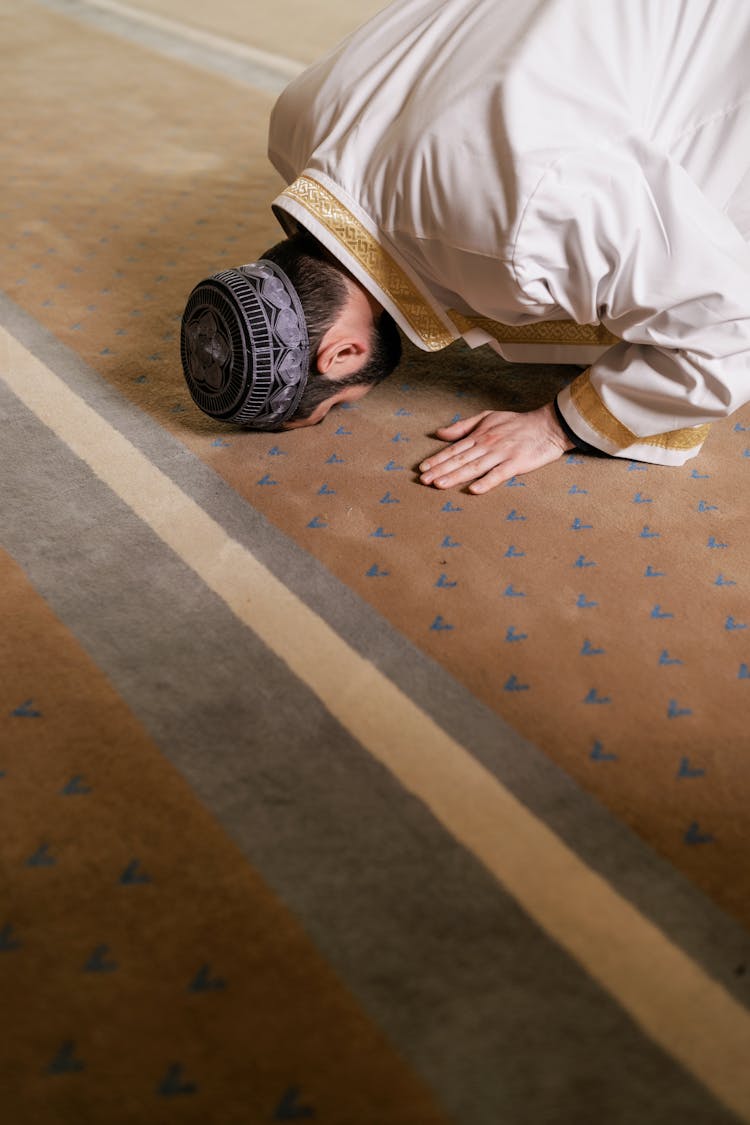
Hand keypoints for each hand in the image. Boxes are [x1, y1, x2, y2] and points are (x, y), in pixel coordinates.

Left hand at [418, 401, 572, 493]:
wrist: (547, 425)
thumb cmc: (516, 423)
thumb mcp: (487, 418)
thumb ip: (463, 427)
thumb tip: (440, 433)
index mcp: (480, 435)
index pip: (454, 449)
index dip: (437, 459)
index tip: (422, 468)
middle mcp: (487, 444)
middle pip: (460, 460)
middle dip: (440, 470)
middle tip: (423, 480)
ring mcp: (502, 454)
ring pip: (474, 467)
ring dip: (456, 476)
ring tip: (439, 484)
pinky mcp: (516, 463)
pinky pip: (499, 474)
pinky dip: (486, 482)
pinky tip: (474, 490)